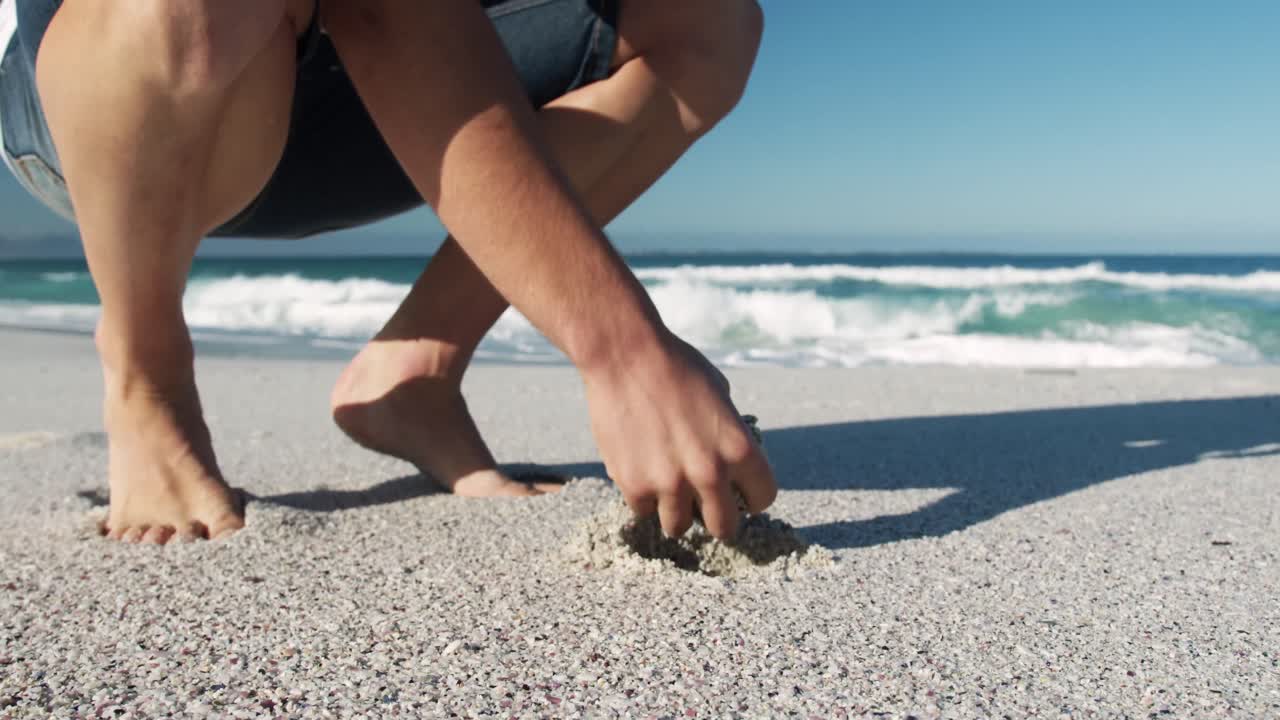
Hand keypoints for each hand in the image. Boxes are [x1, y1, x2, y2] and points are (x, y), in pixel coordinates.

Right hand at [581, 332, 776, 539]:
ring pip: (679, 527)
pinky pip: (644, 511)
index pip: (763, 498)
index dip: (751, 496)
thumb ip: (729, 431)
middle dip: (717, 518)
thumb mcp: (720, 394)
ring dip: (676, 511)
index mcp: (739, 449)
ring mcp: (669, 484)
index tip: (740, 494)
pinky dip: (643, 497)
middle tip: (706, 506)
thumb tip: (729, 456)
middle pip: (724, 527)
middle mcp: (709, 473)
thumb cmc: (675, 365)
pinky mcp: (633, 486)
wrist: (624, 355)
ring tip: (668, 490)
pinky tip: (641, 472)